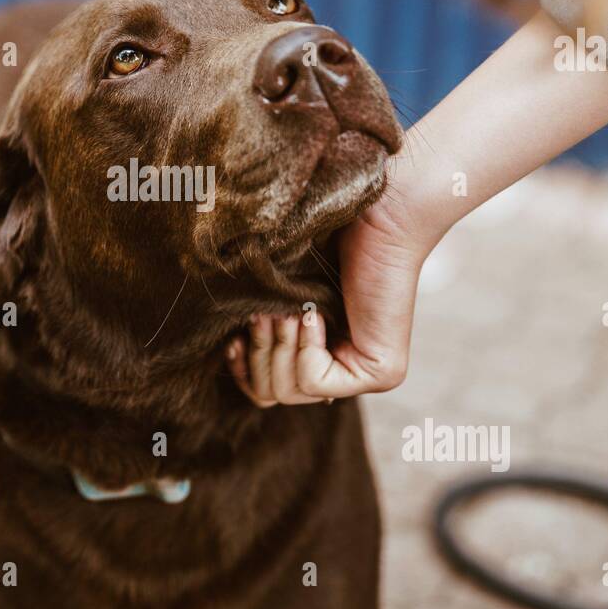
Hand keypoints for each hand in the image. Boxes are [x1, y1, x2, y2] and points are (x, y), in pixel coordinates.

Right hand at [227, 187, 433, 406]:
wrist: (376, 213)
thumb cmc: (324, 237)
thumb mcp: (278, 292)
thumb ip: (259, 324)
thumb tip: (225, 352)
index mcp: (320, 352)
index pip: (267, 391)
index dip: (243, 368)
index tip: (232, 340)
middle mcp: (346, 370)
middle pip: (273, 395)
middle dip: (260, 353)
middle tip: (266, 314)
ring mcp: (367, 375)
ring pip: (290, 393)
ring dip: (279, 347)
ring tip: (287, 311)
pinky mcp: (382, 372)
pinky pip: (315, 382)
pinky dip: (305, 347)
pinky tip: (314, 314)